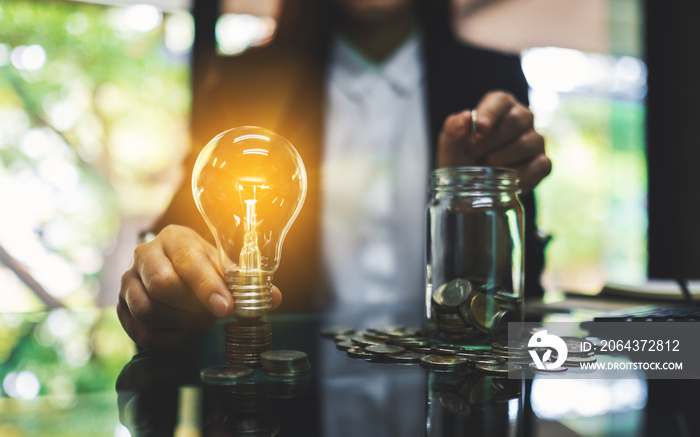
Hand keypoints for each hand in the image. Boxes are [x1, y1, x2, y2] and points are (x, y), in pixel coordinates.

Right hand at [117, 225, 282, 349]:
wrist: (174, 274)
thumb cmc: (204, 271)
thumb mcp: (225, 270)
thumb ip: (248, 284)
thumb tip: (273, 297)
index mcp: (176, 238)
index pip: (188, 260)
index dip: (208, 287)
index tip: (226, 309)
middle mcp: (146, 253)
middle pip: (163, 285)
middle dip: (191, 308)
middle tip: (209, 316)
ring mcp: (129, 279)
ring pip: (147, 309)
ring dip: (178, 323)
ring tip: (194, 321)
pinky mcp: (120, 305)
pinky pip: (138, 330)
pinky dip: (164, 338)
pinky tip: (179, 332)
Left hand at [437, 91, 550, 189]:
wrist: (470, 189)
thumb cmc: (461, 159)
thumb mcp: (451, 145)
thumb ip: (453, 128)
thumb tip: (466, 117)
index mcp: (499, 106)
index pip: (500, 100)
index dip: (490, 113)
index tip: (479, 129)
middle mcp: (522, 118)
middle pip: (517, 120)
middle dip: (492, 141)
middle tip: (475, 155)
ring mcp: (534, 141)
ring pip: (528, 142)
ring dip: (503, 158)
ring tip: (486, 168)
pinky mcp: (542, 164)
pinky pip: (540, 165)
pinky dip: (521, 175)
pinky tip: (504, 181)